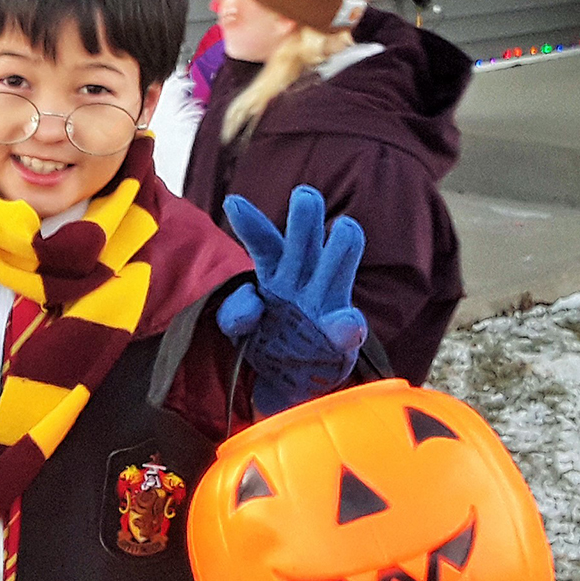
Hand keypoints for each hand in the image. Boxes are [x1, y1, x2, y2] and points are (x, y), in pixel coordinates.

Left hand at [217, 185, 366, 415]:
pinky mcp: (340, 339)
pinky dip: (347, 326)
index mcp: (278, 273)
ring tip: (346, 227)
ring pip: (333, 271)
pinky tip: (347, 324)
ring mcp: (325, 307)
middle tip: (303, 195)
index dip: (250, 224)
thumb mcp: (239, 328)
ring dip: (341, 248)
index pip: (265, 243)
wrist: (293, 385)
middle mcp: (304, 282)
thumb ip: (235, 314)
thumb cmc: (267, 343)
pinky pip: (346, 329)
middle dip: (304, 219)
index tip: (232, 202)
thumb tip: (253, 303)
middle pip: (305, 245)